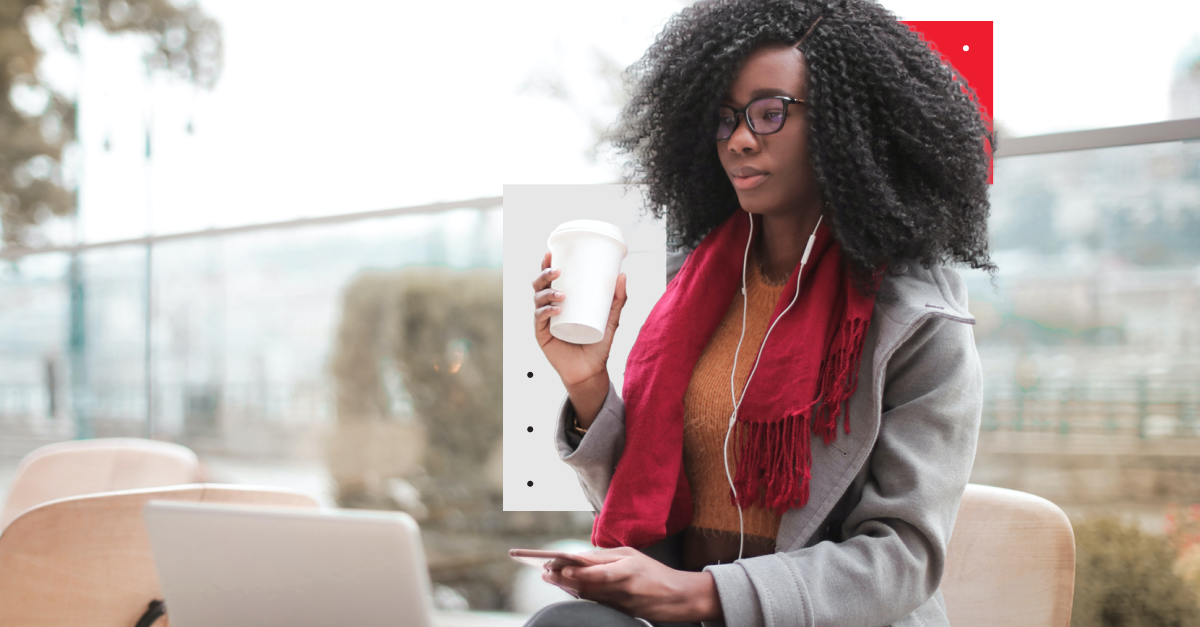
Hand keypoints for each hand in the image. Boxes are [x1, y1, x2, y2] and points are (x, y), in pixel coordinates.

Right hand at [532, 252, 627, 426]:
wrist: (591, 370)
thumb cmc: (598, 344)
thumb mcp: (610, 318)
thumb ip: (618, 299)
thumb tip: (622, 275)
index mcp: (561, 300)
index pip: (550, 279)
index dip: (547, 264)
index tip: (551, 253)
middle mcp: (549, 308)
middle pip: (539, 285)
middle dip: (544, 274)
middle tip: (558, 271)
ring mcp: (544, 321)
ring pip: (537, 300)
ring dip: (547, 293)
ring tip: (562, 294)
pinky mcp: (542, 335)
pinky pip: (539, 319)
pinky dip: (546, 312)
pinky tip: (556, 309)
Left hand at [541, 547, 722, 622]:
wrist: (678, 598)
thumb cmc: (654, 572)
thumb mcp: (632, 555)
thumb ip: (606, 556)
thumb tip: (581, 557)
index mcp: (627, 569)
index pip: (596, 572)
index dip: (575, 571)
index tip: (557, 566)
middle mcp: (622, 588)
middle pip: (587, 585)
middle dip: (563, 579)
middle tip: (544, 572)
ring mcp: (620, 603)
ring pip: (587, 596)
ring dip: (566, 587)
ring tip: (549, 577)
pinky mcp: (619, 613)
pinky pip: (595, 603)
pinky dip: (579, 594)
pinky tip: (566, 588)